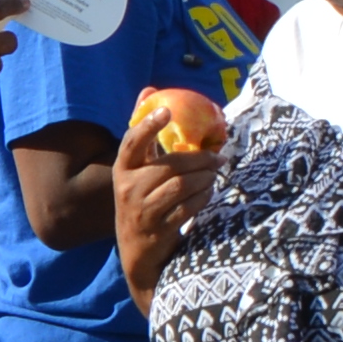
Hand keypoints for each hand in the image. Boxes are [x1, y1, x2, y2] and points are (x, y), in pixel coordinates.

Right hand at [110, 112, 222, 279]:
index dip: (148, 125)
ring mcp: (142, 210)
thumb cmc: (142, 199)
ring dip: (204, 178)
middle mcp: (128, 188)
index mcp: (124, 169)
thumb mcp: (138, 169)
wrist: (138, 251)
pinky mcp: (157, 229)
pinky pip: (187, 207)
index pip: (132, 142)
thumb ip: (145, 134)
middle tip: (219, 158)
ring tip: (214, 175)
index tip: (167, 112)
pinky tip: (209, 193)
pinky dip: (203, 198)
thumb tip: (149, 90)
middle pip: (170, 165)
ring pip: (180, 185)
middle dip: (200, 159)